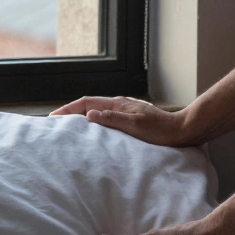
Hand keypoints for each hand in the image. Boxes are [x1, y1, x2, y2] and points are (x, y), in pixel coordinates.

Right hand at [50, 96, 196, 146]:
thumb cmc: (161, 131)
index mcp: (118, 104)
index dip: (68, 109)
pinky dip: (92, 122)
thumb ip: (112, 119)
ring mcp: (124, 111)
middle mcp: (119, 105)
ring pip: (96, 111)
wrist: (182, 131)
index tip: (53, 118)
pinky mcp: (129, 119)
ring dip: (80, 117)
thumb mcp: (135, 125)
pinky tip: (92, 132)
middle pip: (88, 105)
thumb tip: (89, 114)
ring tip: (68, 127)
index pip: (86, 103)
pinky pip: (105, 118)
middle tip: (55, 123)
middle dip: (70, 112)